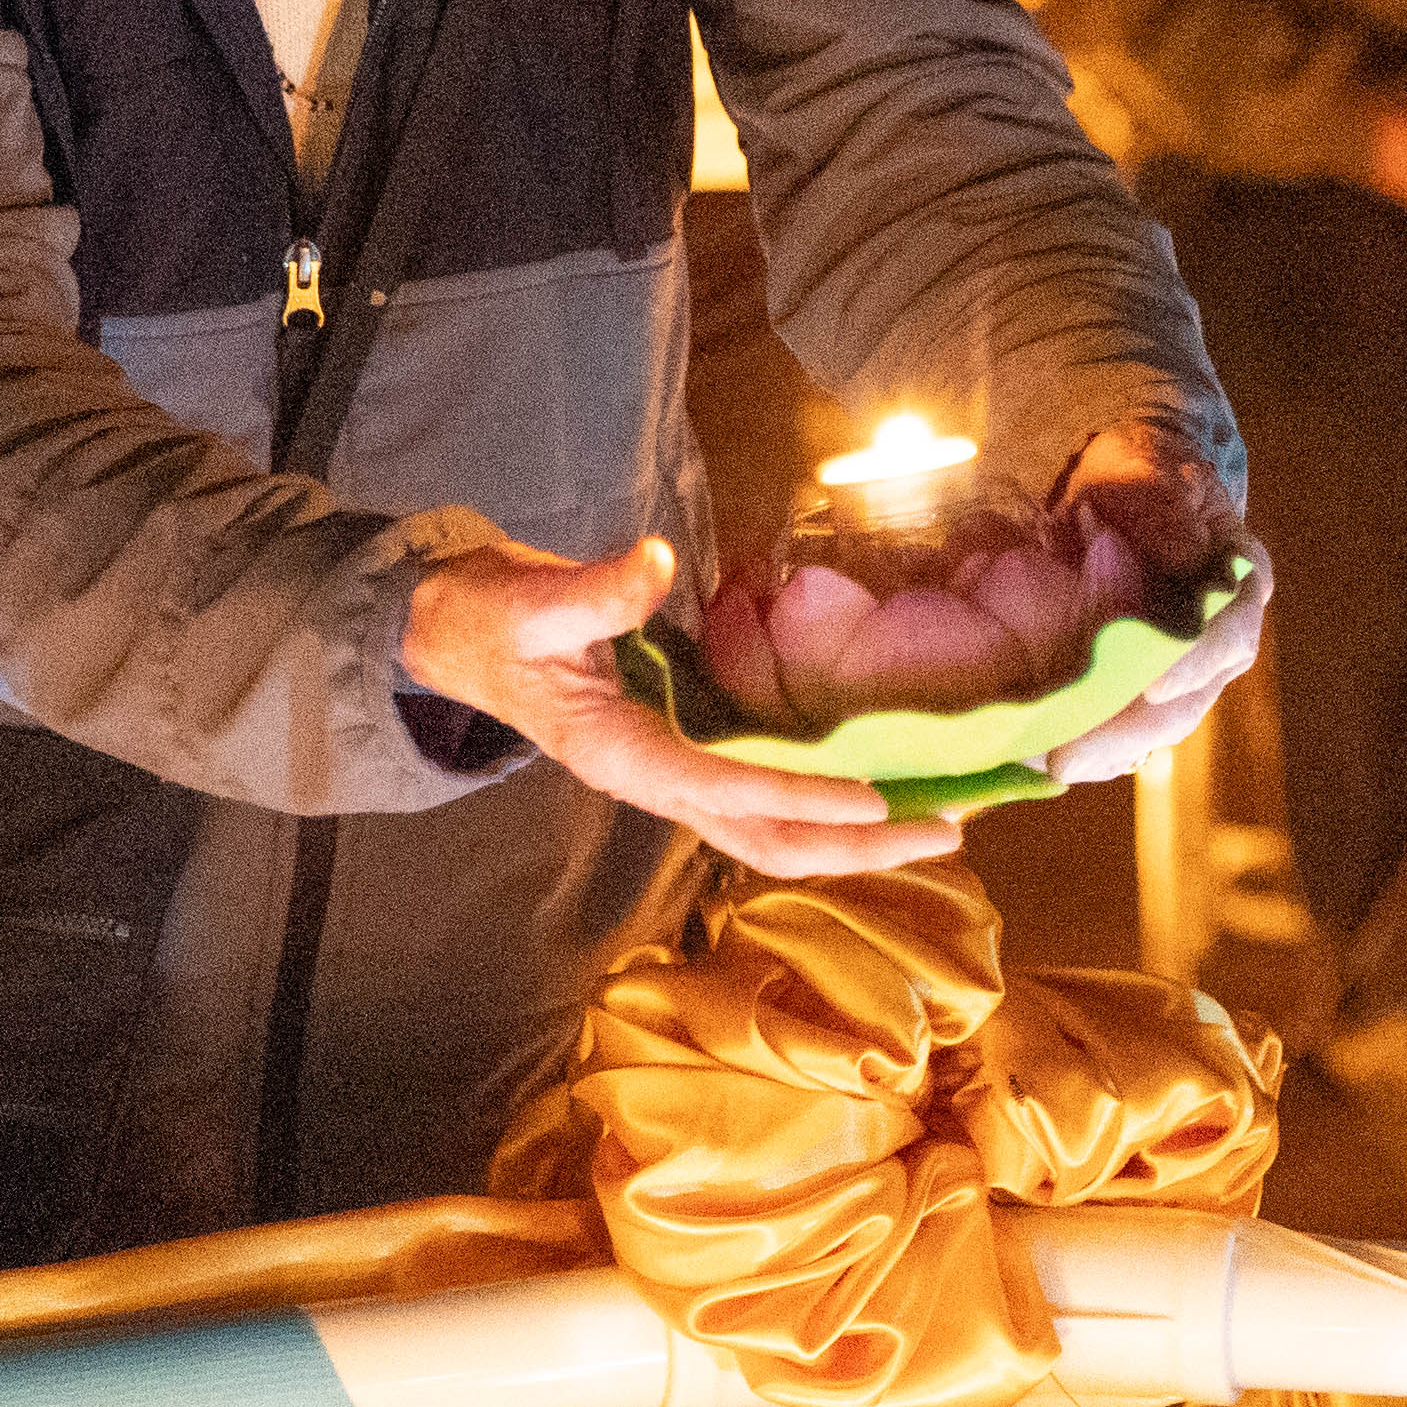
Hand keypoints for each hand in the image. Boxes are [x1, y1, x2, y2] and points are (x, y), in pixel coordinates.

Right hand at [401, 532, 962, 879]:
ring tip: (935, 823)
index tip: (875, 797)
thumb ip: (591, 591)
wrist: (458, 636)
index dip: (802, 795)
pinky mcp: (687, 754)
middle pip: (768, 839)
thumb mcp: (528, 601)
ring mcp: (674, 775)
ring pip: (773, 831)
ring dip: (853, 836)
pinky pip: (767, 798)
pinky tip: (882, 790)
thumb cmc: (490, 621)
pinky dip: (826, 802)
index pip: (726, 789)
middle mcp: (655, 782)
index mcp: (619, 755)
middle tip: (949, 831)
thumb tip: (651, 560)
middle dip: (856, 845)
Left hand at [1021, 418, 1264, 792]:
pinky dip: (1093, 742)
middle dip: (1130, 732)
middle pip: (1189, 696)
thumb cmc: (1138, 469)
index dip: (1194, 663)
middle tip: (1069, 758)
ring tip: (1050, 767)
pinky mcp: (1146, 680)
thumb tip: (1186, 554)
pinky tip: (1045, 759)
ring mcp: (1186, 662)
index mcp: (1240, 576)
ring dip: (1106, 749)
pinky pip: (1128, 722)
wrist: (1125, 485)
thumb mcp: (1148, 468)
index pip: (1229, 630)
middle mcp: (1222, 631)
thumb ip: (1163, 505)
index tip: (1152, 688)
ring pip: (1157, 721)